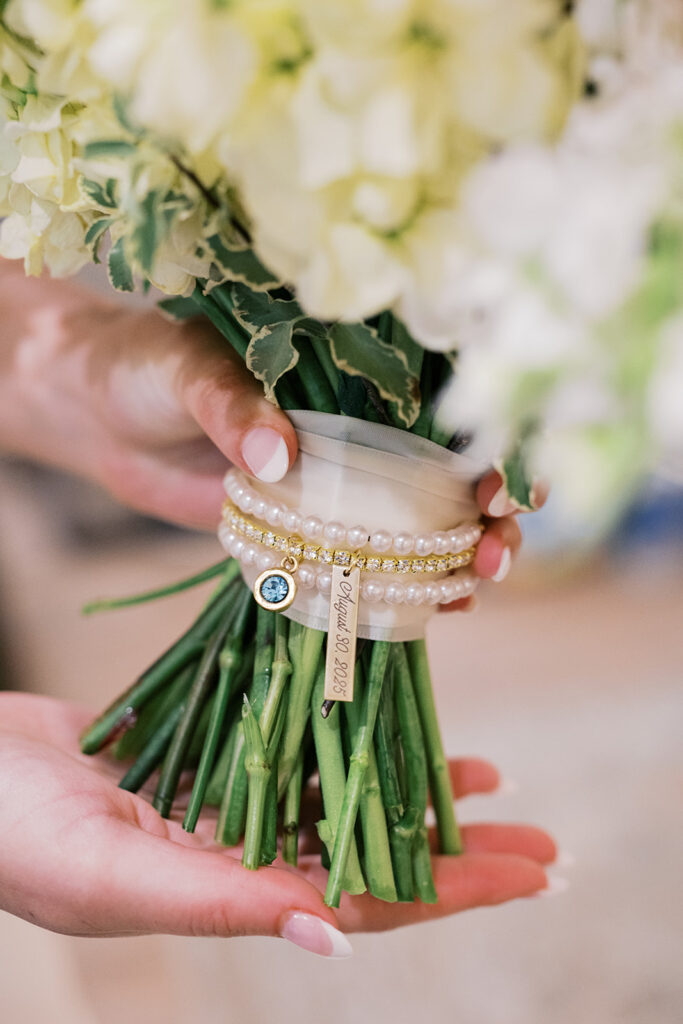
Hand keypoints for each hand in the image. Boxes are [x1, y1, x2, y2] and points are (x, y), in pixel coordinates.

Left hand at [0, 263, 538, 603]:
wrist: (97, 410)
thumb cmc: (143, 366)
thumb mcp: (187, 368)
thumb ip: (233, 406)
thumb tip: (278, 458)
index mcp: (350, 373)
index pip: (446, 404)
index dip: (493, 442)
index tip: (505, 482)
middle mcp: (358, 433)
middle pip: (451, 475)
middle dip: (491, 515)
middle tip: (495, 552)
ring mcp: (336, 488)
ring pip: (421, 526)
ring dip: (459, 558)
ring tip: (472, 588)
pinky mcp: (303, 532)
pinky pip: (362, 563)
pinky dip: (402, 588)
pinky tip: (433, 611)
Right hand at [0, 692, 556, 954]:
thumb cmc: (13, 833)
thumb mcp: (109, 875)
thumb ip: (217, 902)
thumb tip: (334, 935)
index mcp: (225, 901)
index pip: (365, 902)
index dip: (449, 890)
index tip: (526, 875)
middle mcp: (239, 861)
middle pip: (374, 859)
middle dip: (459, 854)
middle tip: (543, 843)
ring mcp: (228, 810)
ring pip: (344, 804)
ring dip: (416, 796)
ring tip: (494, 787)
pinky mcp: (210, 760)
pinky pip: (298, 754)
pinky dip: (350, 743)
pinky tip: (392, 730)